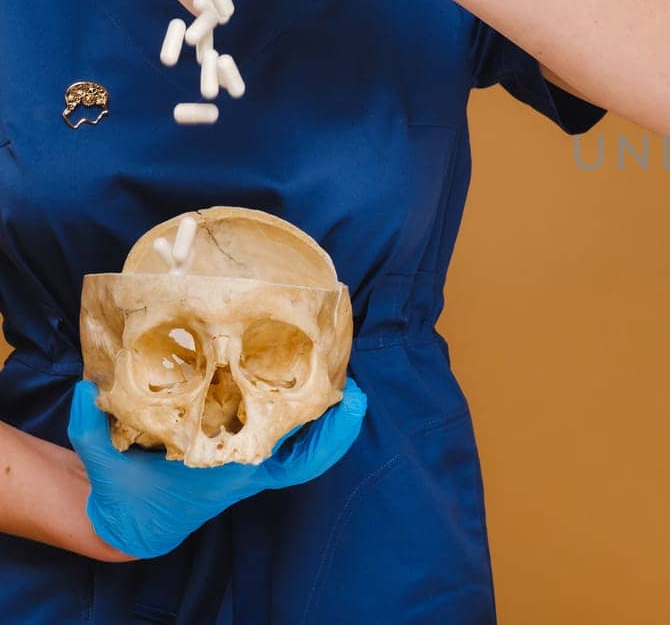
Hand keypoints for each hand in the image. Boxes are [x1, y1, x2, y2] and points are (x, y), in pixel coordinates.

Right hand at [67, 377, 367, 559]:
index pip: (287, 456)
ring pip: (304, 448)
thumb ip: (90, 425)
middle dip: (335, 421)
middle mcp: (246, 470)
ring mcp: (250, 467)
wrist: (129, 523)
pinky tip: (306, 384)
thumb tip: (87, 388)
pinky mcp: (245, 461)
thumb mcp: (101, 458)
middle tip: (353, 382)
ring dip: (325, 418)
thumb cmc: (121, 490)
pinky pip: (288, 445)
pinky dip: (304, 422)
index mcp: (224, 472)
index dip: (324, 435)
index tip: (345, 402)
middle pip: (309, 450)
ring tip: (341, 376)